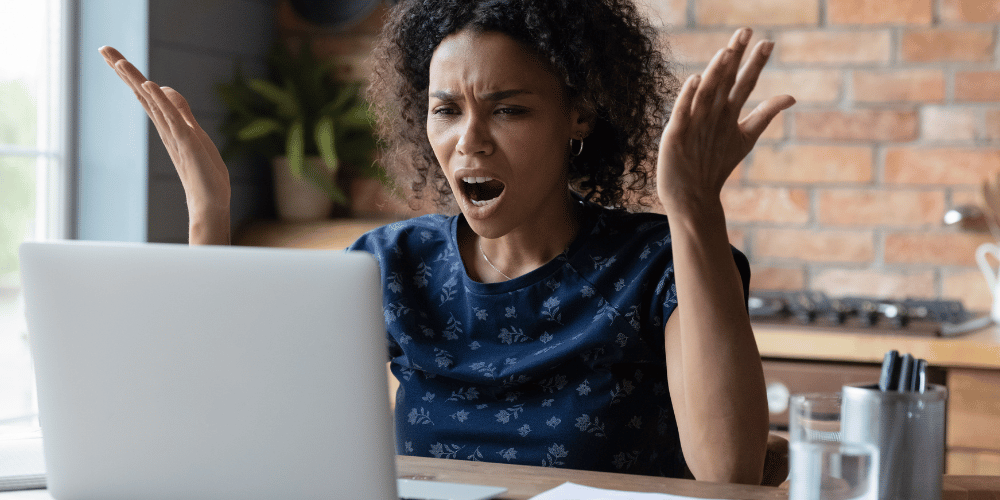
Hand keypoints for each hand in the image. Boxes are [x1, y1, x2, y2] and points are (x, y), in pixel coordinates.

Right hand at [99, 46, 230, 243]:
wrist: (210, 202)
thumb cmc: (203, 172)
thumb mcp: (193, 133)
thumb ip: (180, 112)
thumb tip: (163, 88)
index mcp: (167, 125)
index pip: (145, 94)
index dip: (129, 74)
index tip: (111, 54)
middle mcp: (166, 127)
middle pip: (141, 94)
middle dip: (124, 71)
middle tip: (102, 48)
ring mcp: (175, 135)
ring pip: (152, 103)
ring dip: (136, 81)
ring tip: (118, 61)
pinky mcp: (187, 142)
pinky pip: (172, 119)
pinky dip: (161, 102)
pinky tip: (150, 86)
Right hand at [657, 28, 794, 215]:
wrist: (693, 194)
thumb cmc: (715, 164)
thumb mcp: (745, 138)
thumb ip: (764, 114)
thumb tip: (792, 96)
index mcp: (726, 112)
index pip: (743, 82)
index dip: (755, 63)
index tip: (768, 42)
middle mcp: (710, 112)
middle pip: (724, 80)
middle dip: (734, 57)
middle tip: (745, 31)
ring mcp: (692, 122)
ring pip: (706, 93)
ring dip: (715, 72)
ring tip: (726, 52)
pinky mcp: (675, 136)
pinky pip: (683, 113)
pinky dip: (688, 97)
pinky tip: (695, 79)